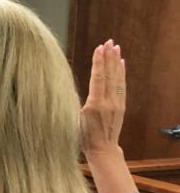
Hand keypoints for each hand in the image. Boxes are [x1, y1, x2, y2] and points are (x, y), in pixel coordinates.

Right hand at [80, 39, 125, 157]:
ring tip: (116, 48)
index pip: (98, 78)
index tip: (99, 48)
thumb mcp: (73, 121)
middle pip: (109, 75)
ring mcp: (116, 104)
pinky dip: (122, 73)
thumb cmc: (83, 138)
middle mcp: (108, 102)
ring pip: (118, 78)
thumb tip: (70, 89)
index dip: (98, 62)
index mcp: (94, 105)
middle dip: (109, 57)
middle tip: (109, 42)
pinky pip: (122, 85)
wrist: (102, 150)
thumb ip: (74, 104)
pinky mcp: (121, 106)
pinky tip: (121, 64)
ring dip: (116, 61)